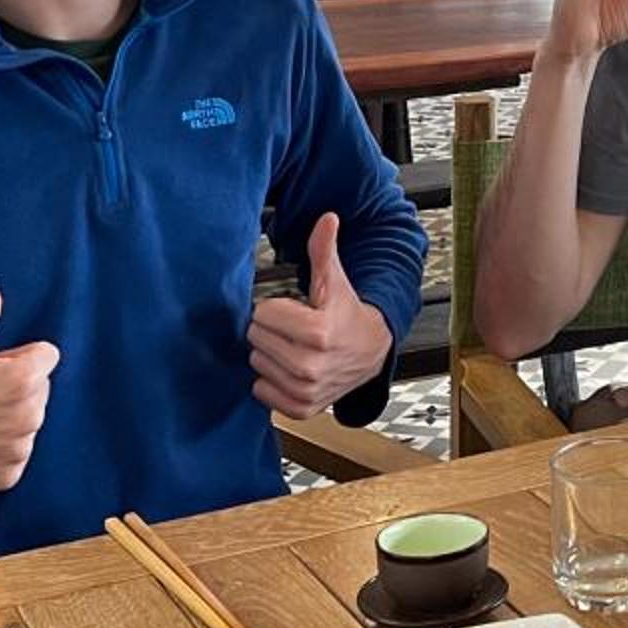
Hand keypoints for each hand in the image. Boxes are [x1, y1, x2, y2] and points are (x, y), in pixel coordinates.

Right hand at [0, 281, 56, 492]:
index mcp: (21, 379)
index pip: (47, 356)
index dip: (19, 356)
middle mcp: (28, 415)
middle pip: (40, 388)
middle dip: (17, 385)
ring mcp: (19, 447)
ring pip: (29, 420)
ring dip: (10, 416)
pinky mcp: (8, 474)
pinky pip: (17, 452)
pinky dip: (0, 447)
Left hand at [249, 213, 395, 418]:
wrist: (372, 352)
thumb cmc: (347, 314)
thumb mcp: (335, 281)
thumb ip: (324, 250)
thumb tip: (327, 218)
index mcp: (317, 332)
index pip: (262, 314)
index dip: (276, 308)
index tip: (296, 311)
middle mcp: (310, 366)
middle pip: (256, 339)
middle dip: (272, 330)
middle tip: (295, 330)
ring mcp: (305, 390)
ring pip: (256, 363)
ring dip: (270, 354)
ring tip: (295, 348)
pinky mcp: (299, 408)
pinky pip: (260, 389)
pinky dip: (271, 380)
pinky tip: (291, 368)